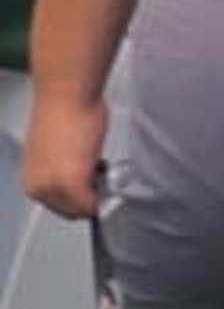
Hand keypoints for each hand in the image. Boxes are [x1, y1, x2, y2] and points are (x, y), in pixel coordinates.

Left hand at [22, 88, 104, 220]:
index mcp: (32, 180)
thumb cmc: (64, 112)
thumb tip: (82, 175)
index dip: (79, 196)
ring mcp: (55, 188)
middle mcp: (39, 188)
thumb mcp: (58, 150)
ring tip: (99, 166)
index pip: (58, 207)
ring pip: (82, 209)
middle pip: (71, 211)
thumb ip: (64, 169)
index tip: (92, 184)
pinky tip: (105, 168)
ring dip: (96, 193)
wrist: (67, 97)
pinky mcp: (73, 184)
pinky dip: (105, 195)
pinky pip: (93, 205)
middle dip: (88, 197)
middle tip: (100, 175)